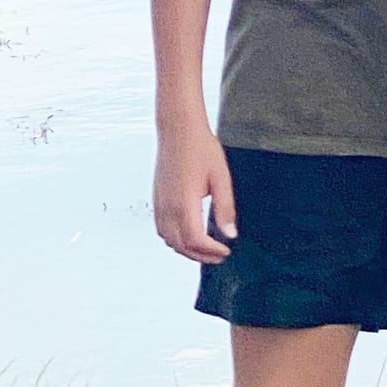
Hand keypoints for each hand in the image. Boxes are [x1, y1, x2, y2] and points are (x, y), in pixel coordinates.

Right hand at [153, 119, 236, 262]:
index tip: (225, 251)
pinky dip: (175, 239)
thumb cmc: (200, 148)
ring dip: (186, 249)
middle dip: (200, 256)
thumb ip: (225, 208)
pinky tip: (189, 235)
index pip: (195, 240)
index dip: (210, 251)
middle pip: (180, 245)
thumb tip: (230, 234)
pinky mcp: (157, 199)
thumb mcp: (221, 178)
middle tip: (219, 256)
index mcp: (185, 202)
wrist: (178, 130)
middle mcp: (168, 207)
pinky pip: (162, 229)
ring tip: (206, 248)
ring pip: (168, 240)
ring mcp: (160, 204)